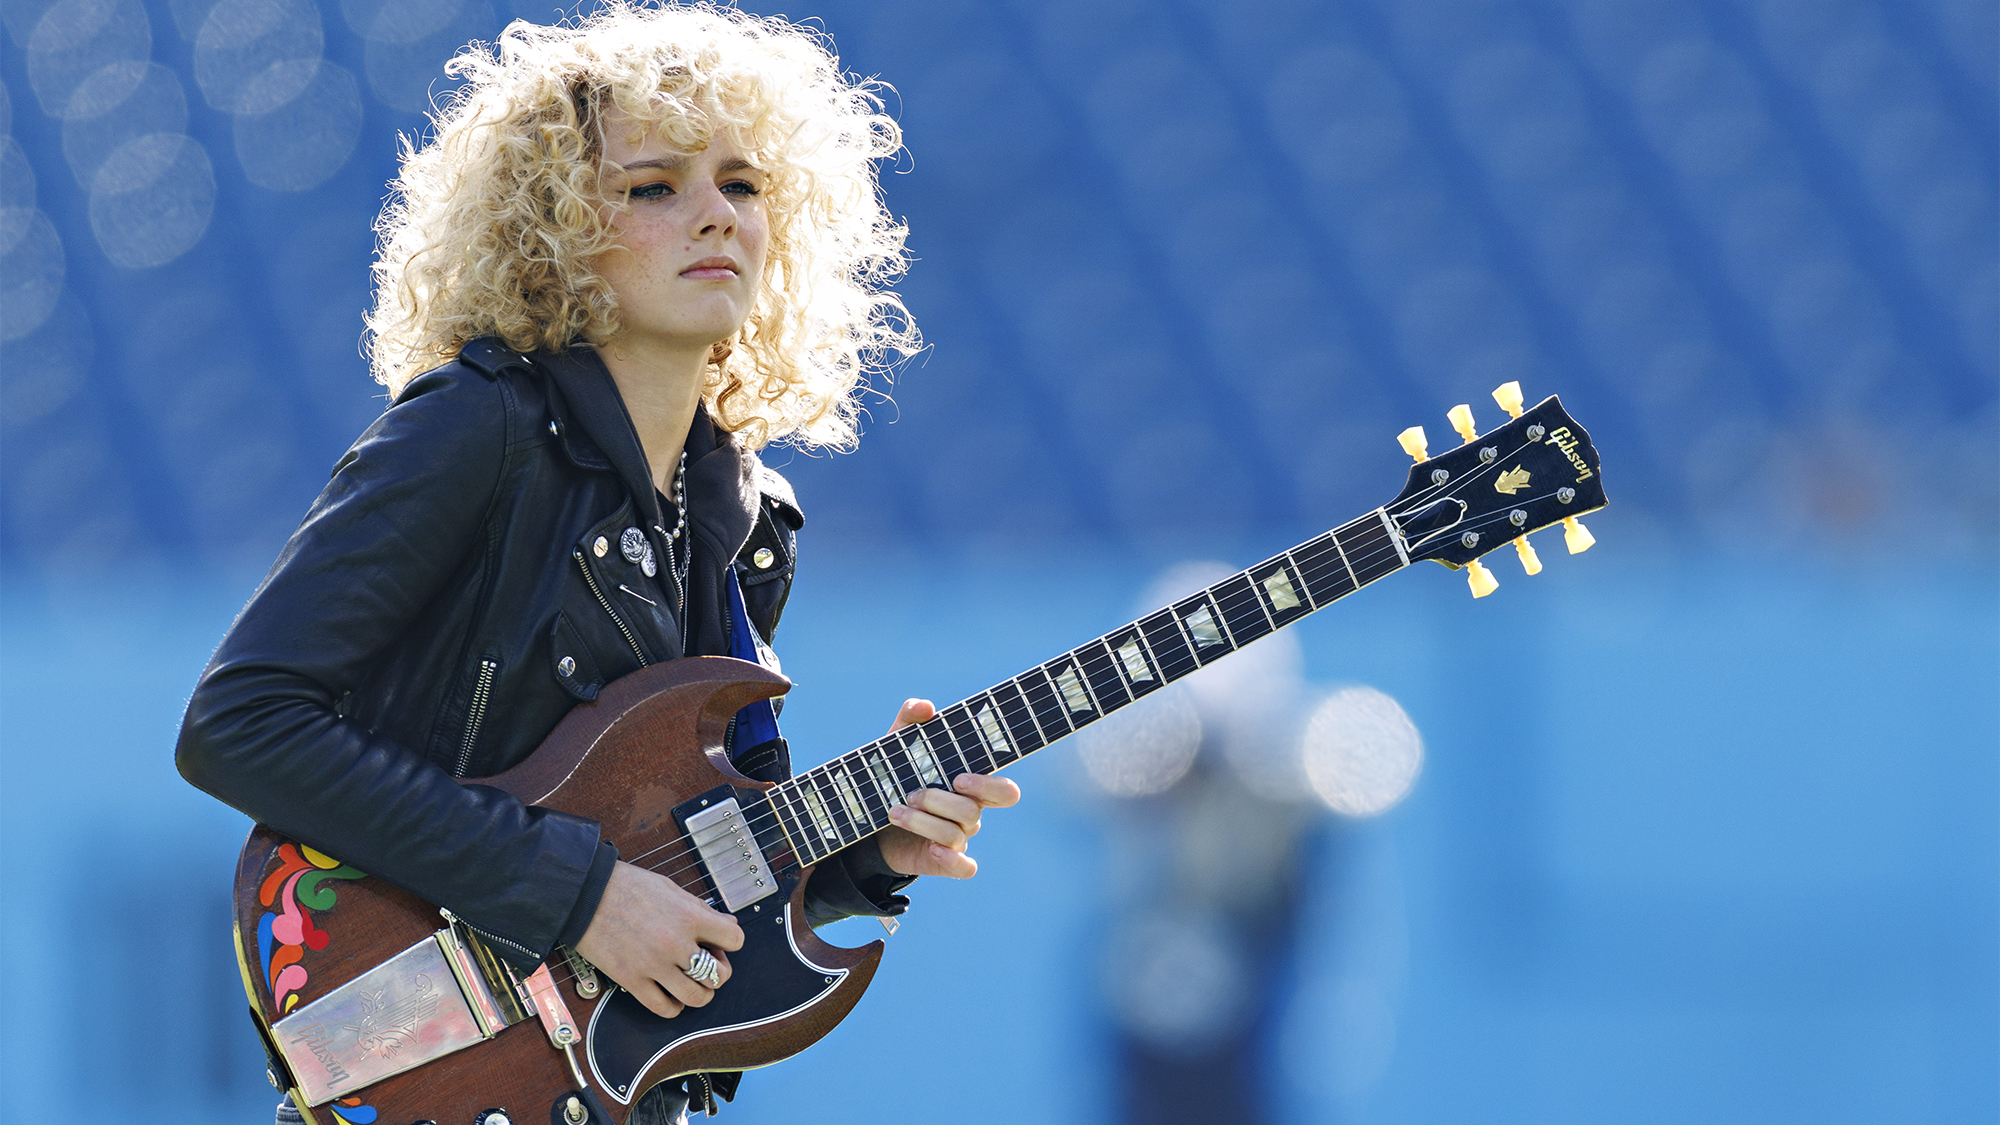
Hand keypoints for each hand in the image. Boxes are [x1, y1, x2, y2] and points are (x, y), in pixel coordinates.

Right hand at [574, 860, 743, 1018]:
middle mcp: (675, 943)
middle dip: (718, 972)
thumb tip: (727, 922)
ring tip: (690, 983)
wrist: (585, 894)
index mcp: (689, 916)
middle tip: (704, 964)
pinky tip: (669, 994)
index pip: (735, 940)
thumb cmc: (626, 886)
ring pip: (696, 998)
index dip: (729, 943)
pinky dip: (673, 1006)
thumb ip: (700, 909)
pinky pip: (663, 1008)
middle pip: (720, 975)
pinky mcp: (631, 980)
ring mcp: (654, 965)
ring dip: (699, 993)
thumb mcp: (671, 889)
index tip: (718, 943)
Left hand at [875, 699, 1020, 877]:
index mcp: (969, 786)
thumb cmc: (894, 776)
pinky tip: (932, 850)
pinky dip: (953, 861)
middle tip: (916, 793)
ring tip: (894, 810)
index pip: (1003, 790)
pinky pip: (964, 868)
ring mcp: (958, 839)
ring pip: (955, 835)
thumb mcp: (897, 745)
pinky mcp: (944, 862)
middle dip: (943, 802)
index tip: (958, 777)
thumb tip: (926, 708)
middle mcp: (969, 813)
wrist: (869, 819)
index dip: (988, 785)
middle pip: (973, 812)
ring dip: (921, 822)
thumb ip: (910, 719)